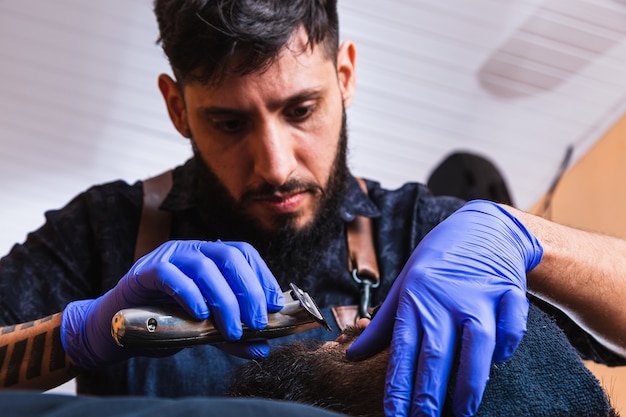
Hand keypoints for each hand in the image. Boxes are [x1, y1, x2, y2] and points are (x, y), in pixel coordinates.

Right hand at [61, 240, 283, 368]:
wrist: (117, 328)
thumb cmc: (164, 322)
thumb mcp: (206, 329)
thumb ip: (232, 336)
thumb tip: (263, 348)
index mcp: (210, 256)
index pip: (244, 254)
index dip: (263, 276)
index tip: (276, 304)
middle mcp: (192, 250)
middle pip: (229, 256)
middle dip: (249, 289)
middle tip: (257, 321)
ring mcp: (168, 256)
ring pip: (204, 266)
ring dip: (224, 299)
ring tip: (232, 329)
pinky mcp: (144, 271)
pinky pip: (170, 274)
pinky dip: (190, 293)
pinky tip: (201, 314)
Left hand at [346, 200, 542, 415]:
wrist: (479, 227)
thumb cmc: (437, 262)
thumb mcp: (403, 286)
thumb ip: (382, 325)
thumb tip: (350, 355)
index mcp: (416, 297)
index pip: (403, 348)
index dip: (399, 384)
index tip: (395, 414)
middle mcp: (446, 297)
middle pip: (437, 349)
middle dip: (430, 392)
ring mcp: (480, 293)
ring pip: (477, 341)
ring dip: (470, 379)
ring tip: (464, 412)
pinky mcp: (509, 291)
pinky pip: (512, 324)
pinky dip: (508, 345)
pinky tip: (499, 364)